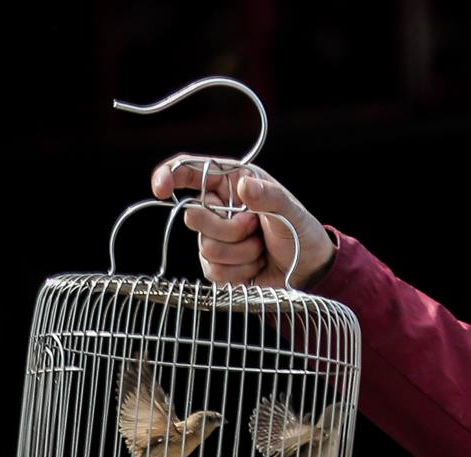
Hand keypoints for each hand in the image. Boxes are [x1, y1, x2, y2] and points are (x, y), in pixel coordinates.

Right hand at [152, 158, 334, 289]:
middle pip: (195, 218)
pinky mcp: (218, 265)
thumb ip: (269, 197)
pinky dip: (240, 272)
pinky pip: (214, 271)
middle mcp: (219, 207)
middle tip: (255, 229)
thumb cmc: (301, 232)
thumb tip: (245, 186)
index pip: (190, 171)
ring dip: (241, 254)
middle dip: (228, 229)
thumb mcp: (290, 210)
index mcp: (232, 182)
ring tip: (261, 248)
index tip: (161, 189)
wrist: (308, 270)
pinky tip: (256, 265)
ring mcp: (216, 237)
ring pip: (206, 248)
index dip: (169, 176)